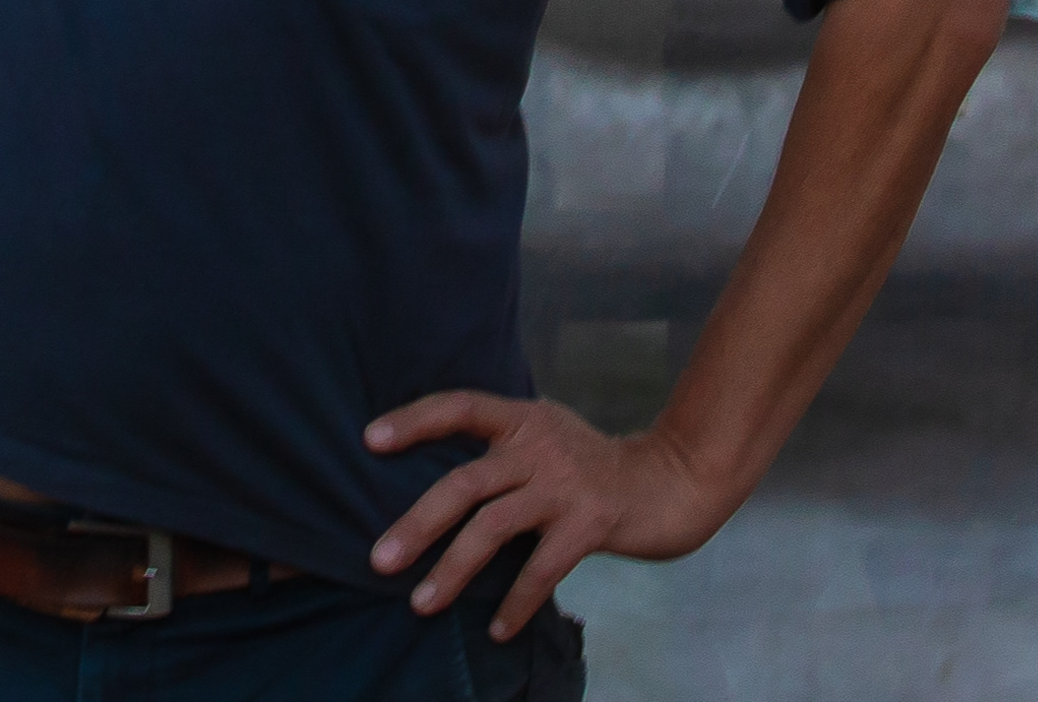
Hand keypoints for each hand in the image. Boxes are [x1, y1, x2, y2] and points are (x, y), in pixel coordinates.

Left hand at [364, 390, 726, 637]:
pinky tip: (497, 629)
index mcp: (524, 418)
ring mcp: (565, 484)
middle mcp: (540, 445)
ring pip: (493, 527)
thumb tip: (438, 482)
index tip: (370, 440)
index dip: (415, 420)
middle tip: (378, 559)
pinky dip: (516, 602)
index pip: (461, 407)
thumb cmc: (593, 467)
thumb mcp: (548, 438)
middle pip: (466, 482)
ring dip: (452, 569)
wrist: (667, 482)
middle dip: (418, 523)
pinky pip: (541, 568)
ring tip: (420, 604)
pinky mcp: (589, 523)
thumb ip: (503, 449)